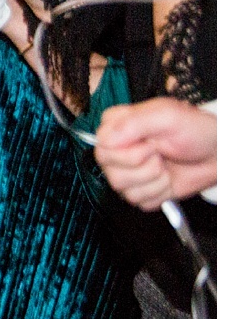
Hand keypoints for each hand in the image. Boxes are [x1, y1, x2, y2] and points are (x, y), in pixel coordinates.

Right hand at [94, 97, 217, 208]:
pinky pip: (139, 202)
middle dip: (144, 167)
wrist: (215, 154)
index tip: (150, 143)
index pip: (102, 146)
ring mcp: (126, 173)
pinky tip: (168, 179)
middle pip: (110, 171)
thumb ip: (134, 122)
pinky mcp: (140, 192)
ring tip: (166, 166)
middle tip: (160, 154)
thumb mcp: (167, 116)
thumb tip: (105, 139)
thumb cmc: (194, 130)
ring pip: (123, 189)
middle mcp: (116, 151)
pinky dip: (160, 193)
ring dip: (154, 180)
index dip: (128, 151)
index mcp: (116, 127)